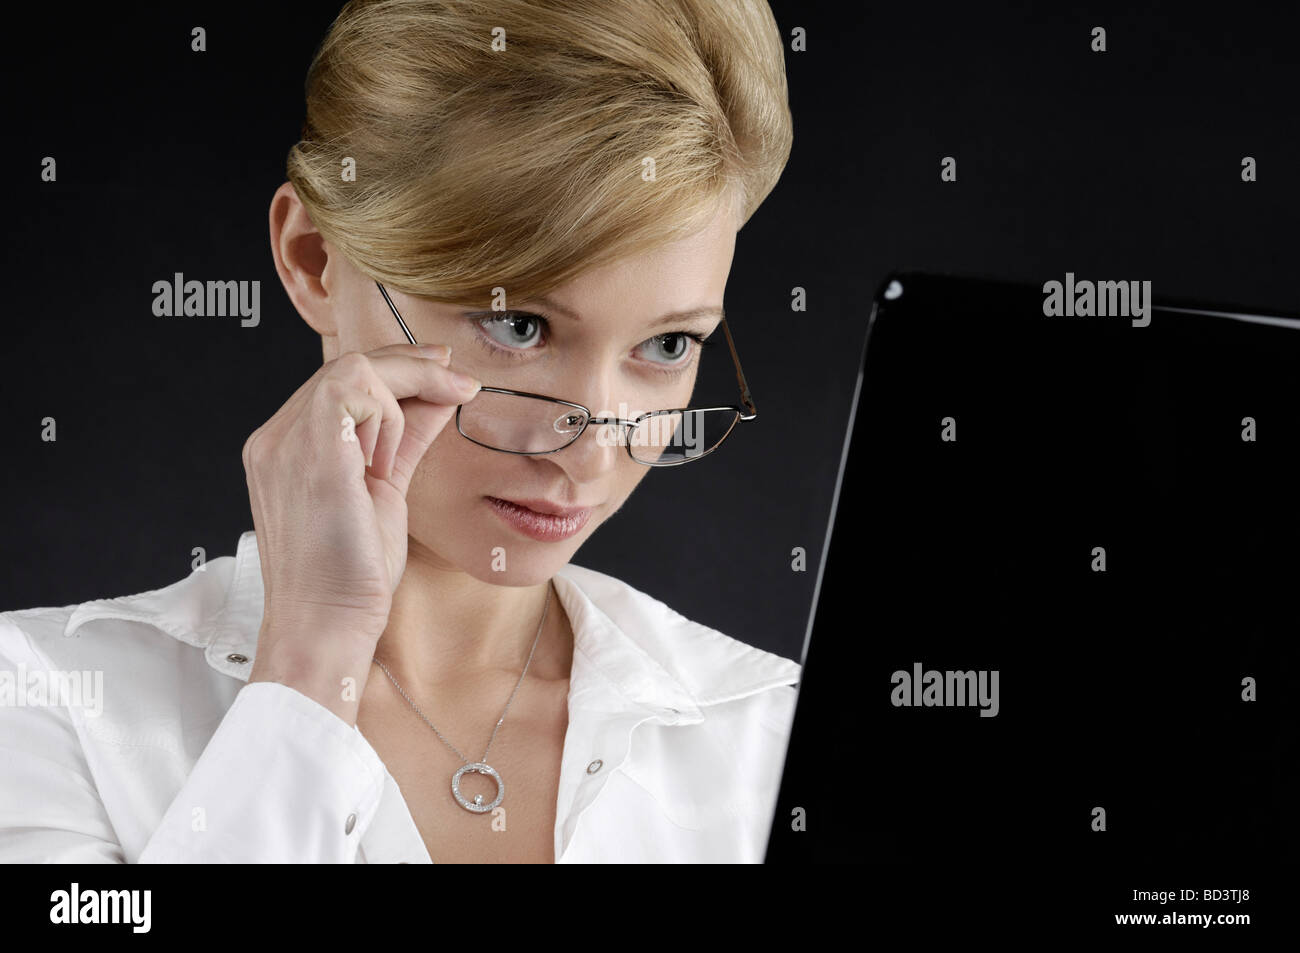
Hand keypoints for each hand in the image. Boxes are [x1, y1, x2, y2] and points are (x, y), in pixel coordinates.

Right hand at [242, 342, 480, 721]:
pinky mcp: (309, 450)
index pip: (341, 383)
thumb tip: (438, 397)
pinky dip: (387, 412)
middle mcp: (276, 439)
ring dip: (401, 396)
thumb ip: (404, 440)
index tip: (445, 373)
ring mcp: (284, 442)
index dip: (397, 371)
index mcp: (287, 449)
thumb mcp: (385, 491)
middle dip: (411, 367)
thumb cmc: (351, 576)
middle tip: (458, 378)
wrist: (327, 627)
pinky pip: (352, 387)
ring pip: (353, 369)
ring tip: (401, 458)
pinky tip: (388, 459)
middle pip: (346, 366)